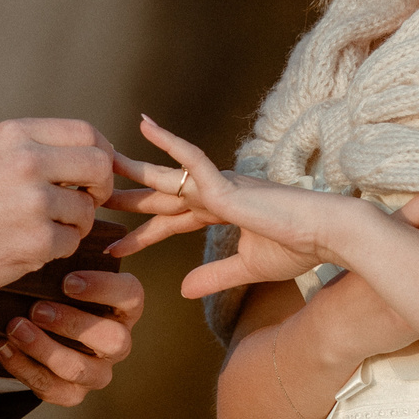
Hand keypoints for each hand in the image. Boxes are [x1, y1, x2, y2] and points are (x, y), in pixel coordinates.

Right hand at [0, 117, 117, 289]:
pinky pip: (73, 240)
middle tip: (88, 200)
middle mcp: (27, 161)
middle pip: (99, 165)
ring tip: (46, 225)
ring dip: (75, 222)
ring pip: (87, 208)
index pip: (85, 132)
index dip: (102, 151)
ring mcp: (34, 201)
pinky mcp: (38, 239)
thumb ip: (42, 146)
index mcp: (17, 134)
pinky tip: (33, 244)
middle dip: (100, 187)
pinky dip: (60, 247)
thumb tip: (99, 151)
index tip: (97, 170)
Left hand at [0, 268, 146, 406]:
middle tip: (37, 308)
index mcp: (124, 307)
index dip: (103, 288)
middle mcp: (118, 342)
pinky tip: (4, 346)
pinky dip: (23, 367)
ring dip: (45, 349)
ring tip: (15, 328)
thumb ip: (62, 265)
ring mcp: (98, 371)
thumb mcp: (61, 275)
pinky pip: (53, 389)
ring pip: (81, 370)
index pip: (131, 296)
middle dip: (73, 324)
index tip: (67, 281)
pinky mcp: (73, 393)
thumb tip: (45, 246)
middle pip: (113, 340)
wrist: (35, 327)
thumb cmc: (53, 292)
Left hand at [105, 116, 373, 297]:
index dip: (143, 235)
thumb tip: (182, 291)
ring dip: (134, 170)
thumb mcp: (247, 268)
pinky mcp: (227, 184)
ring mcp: (220, 185)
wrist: (329, 235)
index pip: (172, 221)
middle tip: (90, 198)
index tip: (113, 249)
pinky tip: (145, 127)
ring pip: (167, 176)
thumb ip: (214, 275)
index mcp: (222, 211)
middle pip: (162, 195)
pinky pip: (193, 158)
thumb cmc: (299, 247)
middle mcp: (216, 193)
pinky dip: (169, 143)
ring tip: (101, 162)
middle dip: (128, 199)